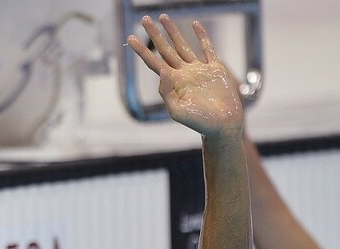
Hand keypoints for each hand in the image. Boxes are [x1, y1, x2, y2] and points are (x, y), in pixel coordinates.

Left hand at [127, 14, 242, 136]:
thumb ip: (167, 93)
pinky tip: (195, 24)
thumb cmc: (199, 123)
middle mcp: (183, 74)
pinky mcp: (215, 69)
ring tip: (163, 17)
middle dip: (154, 35)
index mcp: (172, 83)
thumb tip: (161, 71)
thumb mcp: (178, 111)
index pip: (153, 63)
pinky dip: (202, 36)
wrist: (223, 126)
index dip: (142, 51)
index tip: (130, 38)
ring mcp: (199, 70)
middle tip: (144, 19)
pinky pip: (207, 48)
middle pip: (165, 49)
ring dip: (173, 31)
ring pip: (183, 45)